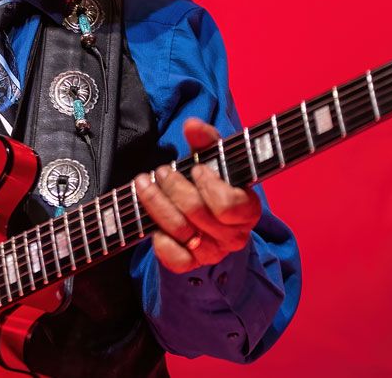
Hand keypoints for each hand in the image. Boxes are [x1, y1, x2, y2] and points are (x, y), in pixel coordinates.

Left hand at [134, 118, 261, 273]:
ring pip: (180, 230)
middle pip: (196, 212)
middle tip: (161, 171)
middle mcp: (234, 236)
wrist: (205, 210)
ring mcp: (213, 252)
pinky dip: (160, 240)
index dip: (208, 185)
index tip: (197, 169)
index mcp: (248, 209)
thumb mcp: (212, 157)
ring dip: (156, 203)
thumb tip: (192, 125)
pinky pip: (175, 259)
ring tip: (143, 184)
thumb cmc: (211, 180)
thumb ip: (206, 140)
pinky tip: (153, 224)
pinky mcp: (192, 265)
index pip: (228, 205)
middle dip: (173, 186)